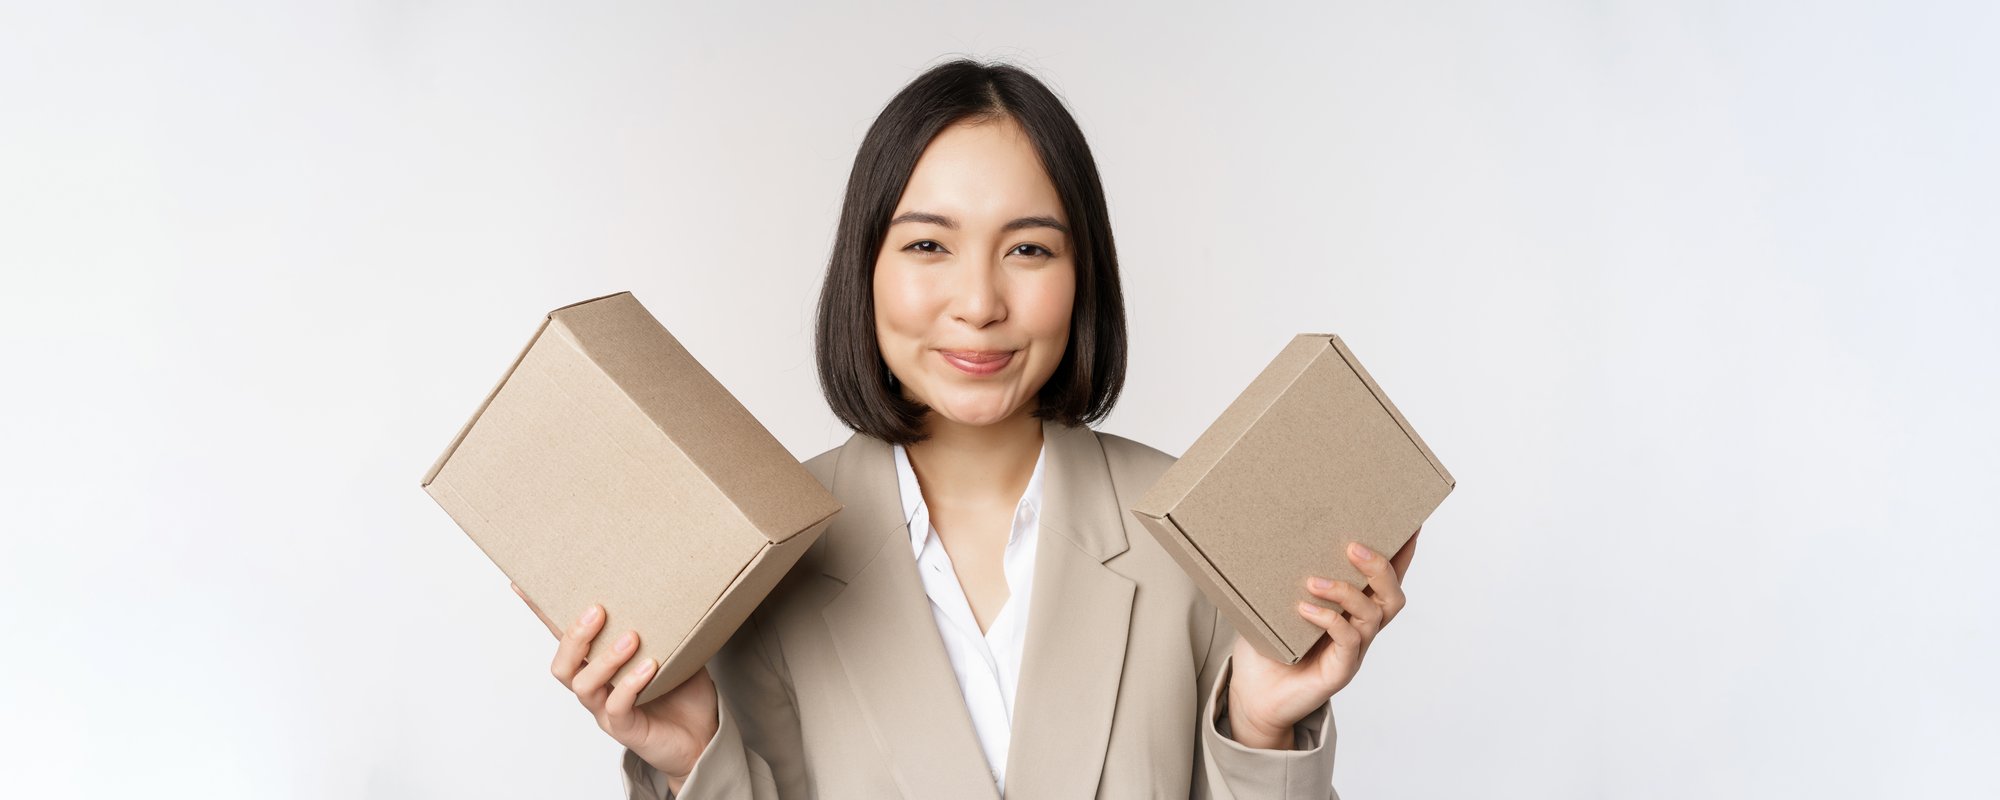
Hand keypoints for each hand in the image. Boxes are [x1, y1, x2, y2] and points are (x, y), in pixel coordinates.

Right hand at [514, 583, 719, 793]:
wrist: (702, 738)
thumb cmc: (684, 693)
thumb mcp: (676, 651)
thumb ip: (664, 625)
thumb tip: (666, 587)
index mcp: (599, 664)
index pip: (564, 637)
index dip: (542, 615)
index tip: (523, 585)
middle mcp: (596, 687)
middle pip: (563, 664)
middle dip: (574, 636)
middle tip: (598, 610)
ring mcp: (606, 709)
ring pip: (584, 685)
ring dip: (604, 658)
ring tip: (631, 638)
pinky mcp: (626, 728)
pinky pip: (617, 707)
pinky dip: (630, 685)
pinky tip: (649, 667)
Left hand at [1223, 528, 1419, 749]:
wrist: (1255, 696)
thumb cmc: (1267, 649)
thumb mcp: (1271, 606)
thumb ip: (1279, 578)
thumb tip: (1266, 535)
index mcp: (1352, 610)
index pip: (1386, 579)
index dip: (1403, 554)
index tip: (1410, 524)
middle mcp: (1360, 629)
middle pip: (1392, 596)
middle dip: (1380, 568)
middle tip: (1353, 546)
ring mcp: (1354, 651)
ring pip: (1373, 615)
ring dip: (1347, 592)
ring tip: (1314, 581)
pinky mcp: (1340, 671)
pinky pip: (1348, 641)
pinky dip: (1329, 620)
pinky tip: (1305, 609)